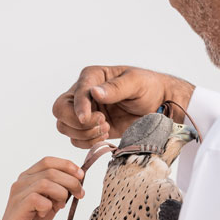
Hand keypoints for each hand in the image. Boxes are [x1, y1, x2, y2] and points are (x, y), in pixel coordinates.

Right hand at [0, 157, 84, 219]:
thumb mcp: (50, 202)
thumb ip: (60, 190)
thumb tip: (78, 179)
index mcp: (28, 177)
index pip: (48, 161)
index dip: (67, 165)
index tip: (81, 176)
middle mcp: (21, 181)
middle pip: (51, 171)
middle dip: (71, 182)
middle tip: (79, 194)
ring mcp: (18, 193)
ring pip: (45, 183)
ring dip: (61, 194)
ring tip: (61, 206)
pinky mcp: (18, 207)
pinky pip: (37, 199)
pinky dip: (47, 206)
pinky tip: (44, 214)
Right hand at [52, 65, 194, 147]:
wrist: (159, 105)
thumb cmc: (148, 87)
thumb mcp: (135, 82)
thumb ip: (115, 88)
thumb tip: (95, 92)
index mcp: (91, 77)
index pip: (75, 93)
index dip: (79, 107)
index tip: (89, 118)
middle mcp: (83, 94)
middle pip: (60, 111)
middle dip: (77, 123)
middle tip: (102, 123)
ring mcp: (85, 112)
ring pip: (64, 127)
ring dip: (84, 134)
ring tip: (106, 128)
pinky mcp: (90, 128)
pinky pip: (76, 140)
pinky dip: (87, 142)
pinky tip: (105, 135)